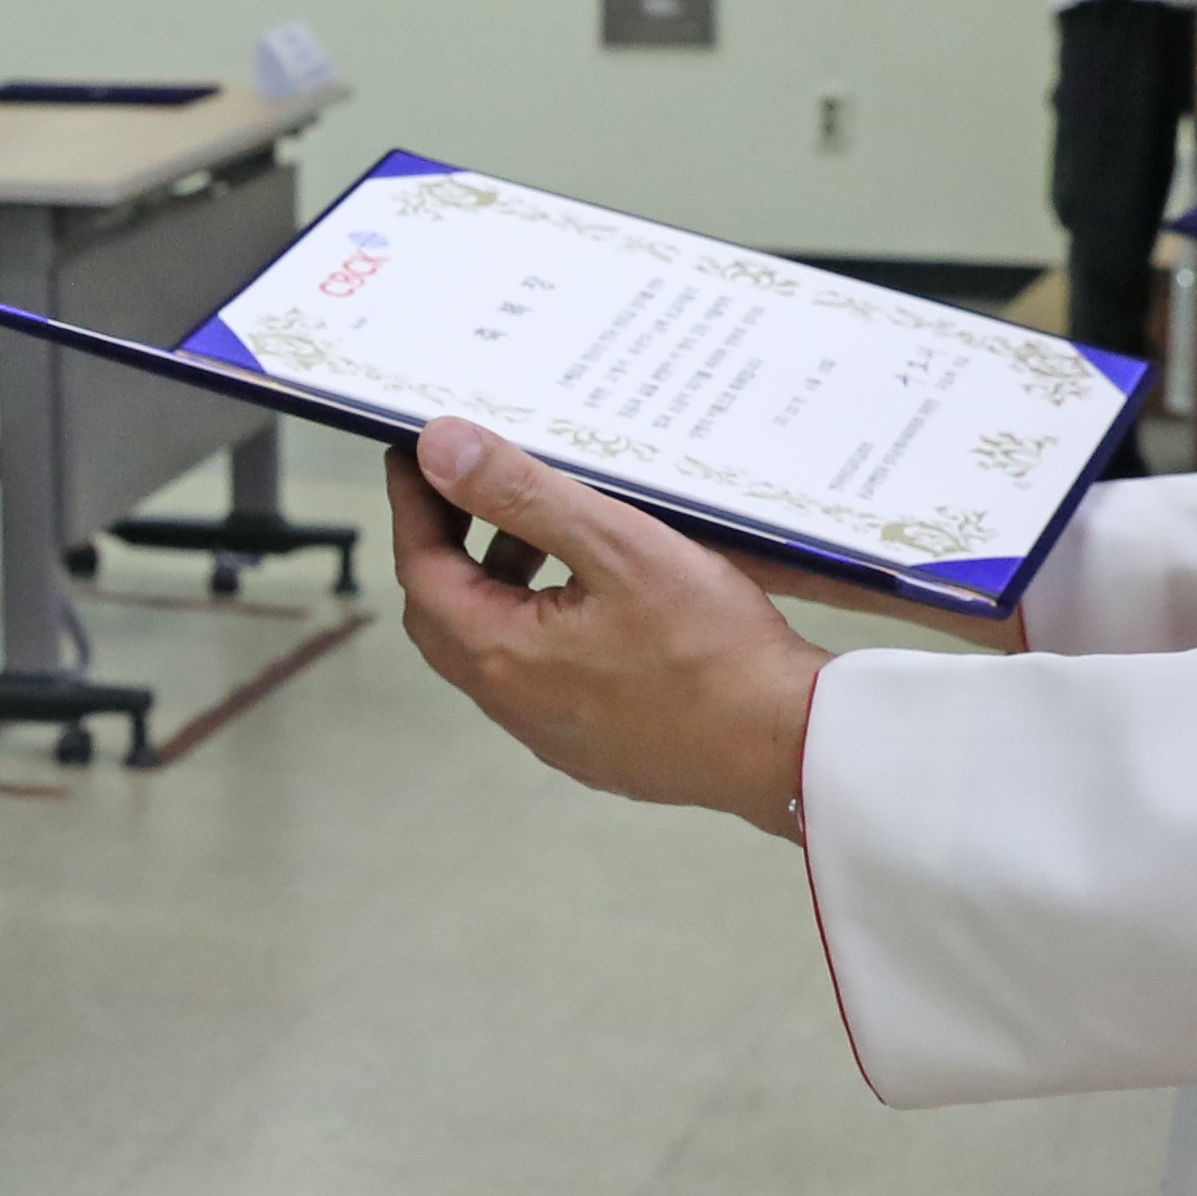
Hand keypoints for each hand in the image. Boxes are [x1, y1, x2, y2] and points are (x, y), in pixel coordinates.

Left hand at [386, 420, 828, 827]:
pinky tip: (591, 593)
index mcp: (501, 655)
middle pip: (445, 613)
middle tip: (466, 484)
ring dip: (499, 582)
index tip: (413, 455)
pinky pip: (539, 675)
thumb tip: (440, 449)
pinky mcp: (592, 745)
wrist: (784, 746)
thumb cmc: (711, 650)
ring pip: (495, 644)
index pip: (421, 570)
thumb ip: (523, 495)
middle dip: (447, 542)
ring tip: (543, 527)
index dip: (413, 505)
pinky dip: (539, 621)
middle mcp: (513, 703)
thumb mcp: (617, 546)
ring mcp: (552, 731)